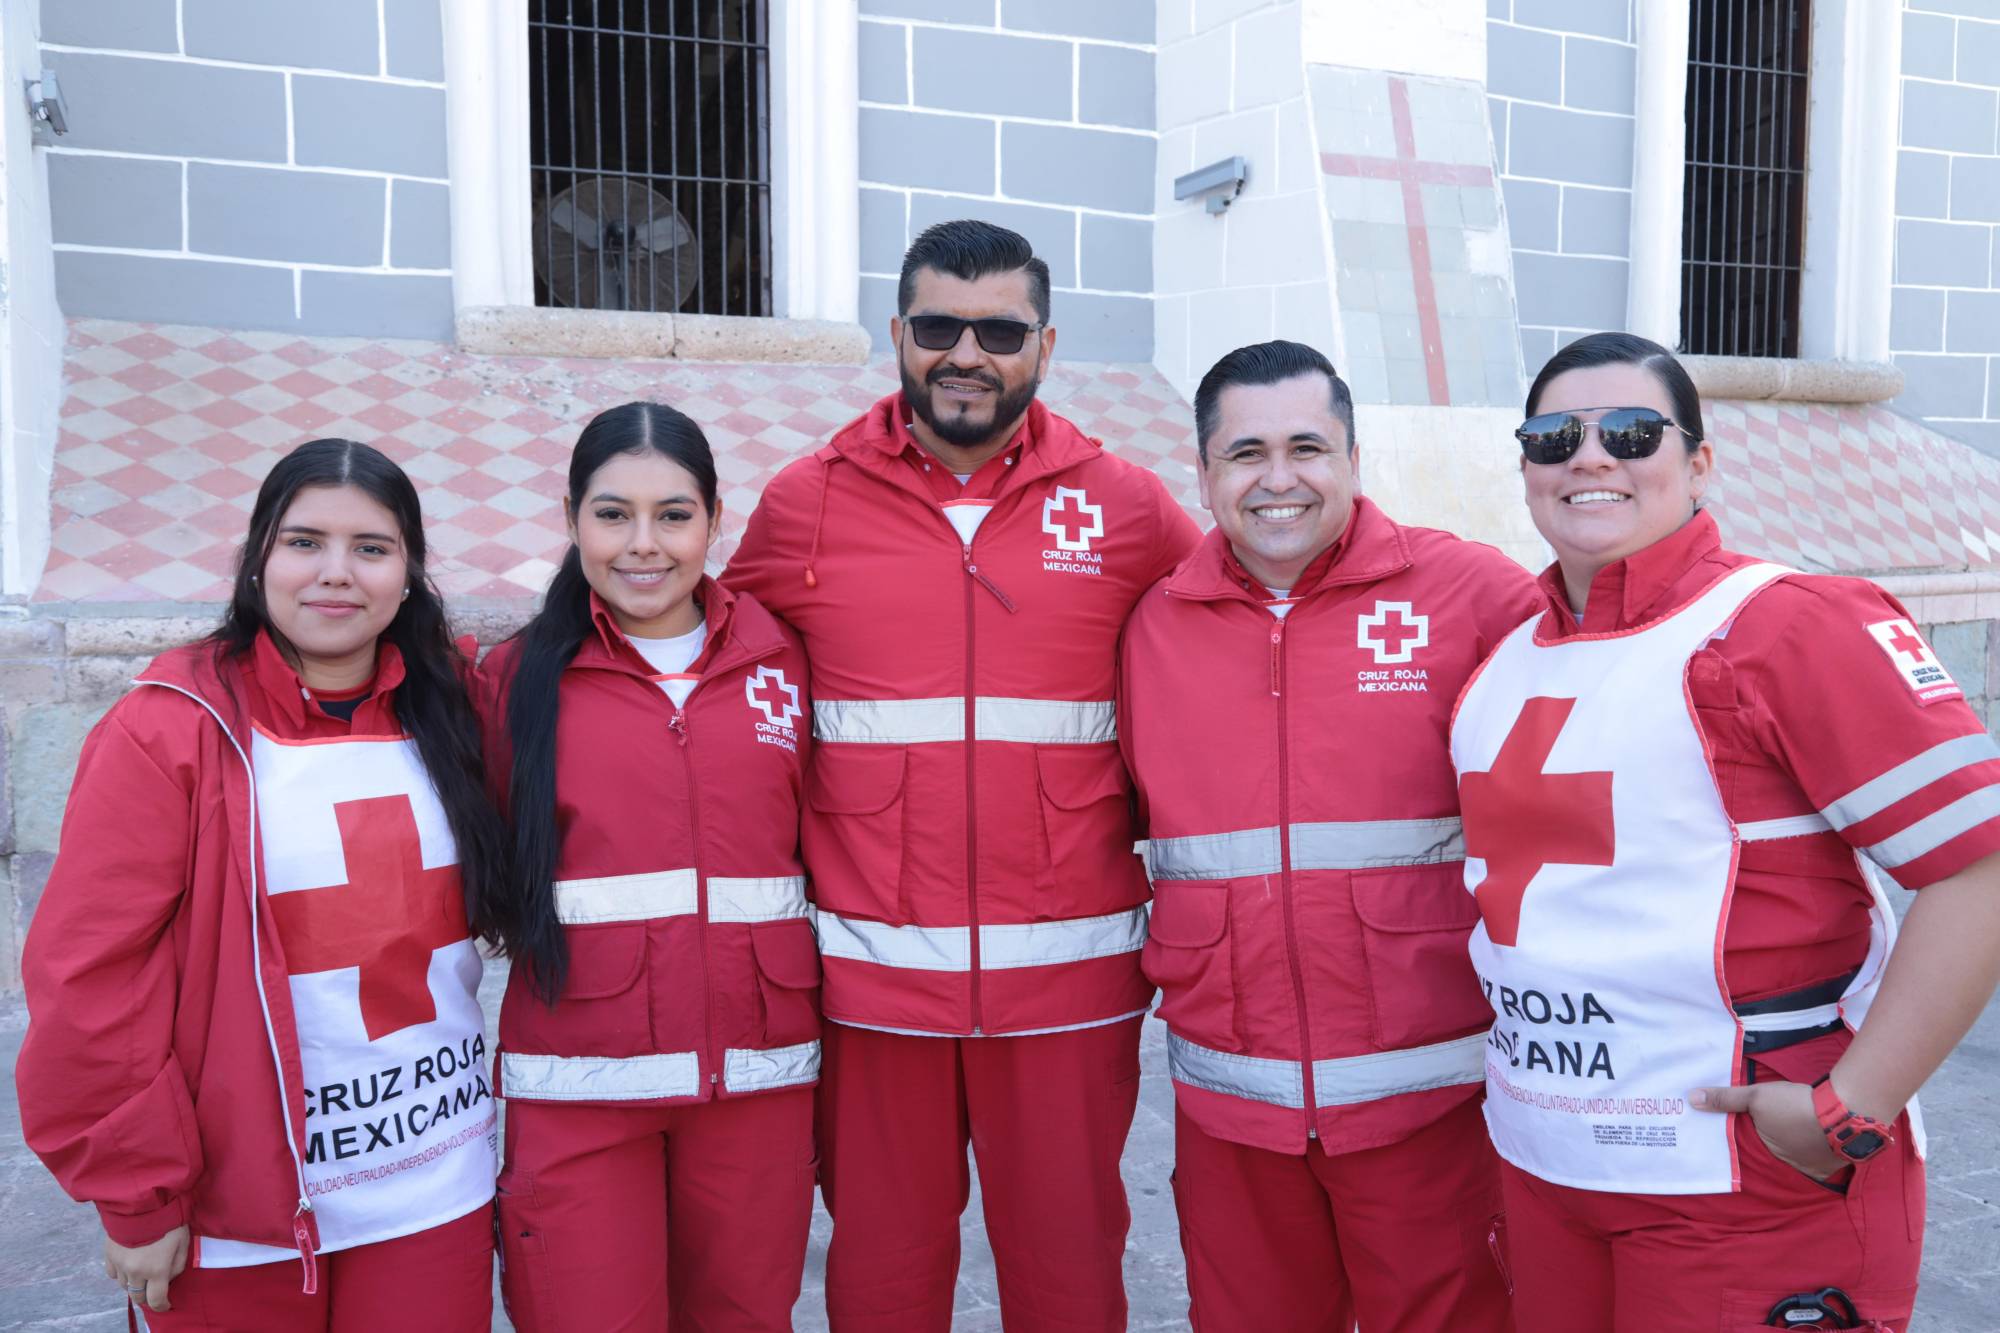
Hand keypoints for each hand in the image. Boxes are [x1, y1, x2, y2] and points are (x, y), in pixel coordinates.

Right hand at [103, 1225, 187, 1313]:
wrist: (143, 1200)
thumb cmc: (169, 1219)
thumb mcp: (184, 1242)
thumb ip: (177, 1265)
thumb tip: (168, 1278)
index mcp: (156, 1270)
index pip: (156, 1300)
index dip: (162, 1306)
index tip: (167, 1305)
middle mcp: (135, 1271)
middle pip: (138, 1296)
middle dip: (147, 1298)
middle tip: (154, 1291)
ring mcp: (119, 1264)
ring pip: (124, 1286)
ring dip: (134, 1284)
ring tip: (143, 1274)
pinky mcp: (109, 1254)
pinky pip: (112, 1274)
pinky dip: (121, 1274)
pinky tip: (129, 1265)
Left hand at [1689, 1080, 1845, 1181]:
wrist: (1845, 1110)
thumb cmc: (1794, 1106)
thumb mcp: (1755, 1097)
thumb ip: (1725, 1099)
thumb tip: (1692, 1099)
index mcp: (1769, 1158)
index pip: (1753, 1152)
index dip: (1749, 1141)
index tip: (1746, 1133)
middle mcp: (1792, 1170)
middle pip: (1777, 1157)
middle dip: (1771, 1147)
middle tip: (1768, 1133)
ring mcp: (1815, 1169)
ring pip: (1798, 1159)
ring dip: (1794, 1149)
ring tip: (1789, 1135)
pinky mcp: (1835, 1164)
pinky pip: (1818, 1159)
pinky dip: (1813, 1149)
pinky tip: (1812, 1138)